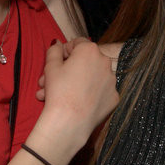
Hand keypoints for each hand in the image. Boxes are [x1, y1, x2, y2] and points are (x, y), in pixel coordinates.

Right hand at [27, 40, 117, 164]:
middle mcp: (105, 62)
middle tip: (50, 82)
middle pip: (84, 61)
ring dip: (77, 82)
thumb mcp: (50, 66)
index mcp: (90, 50)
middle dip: (67, 70)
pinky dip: (90, 94)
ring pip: (92, 77)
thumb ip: (54, 50)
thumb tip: (57, 43)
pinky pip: (100, 91)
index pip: (77, 43)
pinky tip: (77, 102)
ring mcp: (112, 81)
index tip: (56, 64)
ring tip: (59, 95)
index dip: (64, 52)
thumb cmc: (59, 91)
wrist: (69, 121)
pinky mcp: (114, 97)